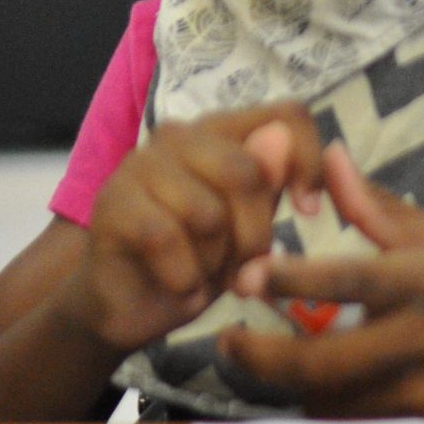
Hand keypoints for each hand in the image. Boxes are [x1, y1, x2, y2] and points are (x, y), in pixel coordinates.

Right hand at [53, 103, 329, 354]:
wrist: (128, 306)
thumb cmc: (196, 260)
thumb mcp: (249, 230)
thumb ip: (270, 186)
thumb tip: (280, 139)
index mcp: (222, 132)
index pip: (286, 116)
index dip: (309, 161)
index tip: (311, 211)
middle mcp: (180, 135)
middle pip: (247, 172)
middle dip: (255, 234)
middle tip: (243, 269)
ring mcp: (141, 163)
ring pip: (207, 212)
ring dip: (214, 262)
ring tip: (202, 275)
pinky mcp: (112, 200)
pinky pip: (164, 238)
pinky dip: (184, 277)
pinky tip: (181, 288)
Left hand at [216, 144, 423, 417]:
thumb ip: (376, 208)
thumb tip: (330, 156)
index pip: (350, 277)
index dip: (294, 278)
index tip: (250, 273)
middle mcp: (421, 339)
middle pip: (323, 361)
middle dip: (263, 356)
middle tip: (230, 339)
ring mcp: (419, 393)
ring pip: (328, 401)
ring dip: (290, 384)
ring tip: (272, 360)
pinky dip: (324, 410)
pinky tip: (318, 390)